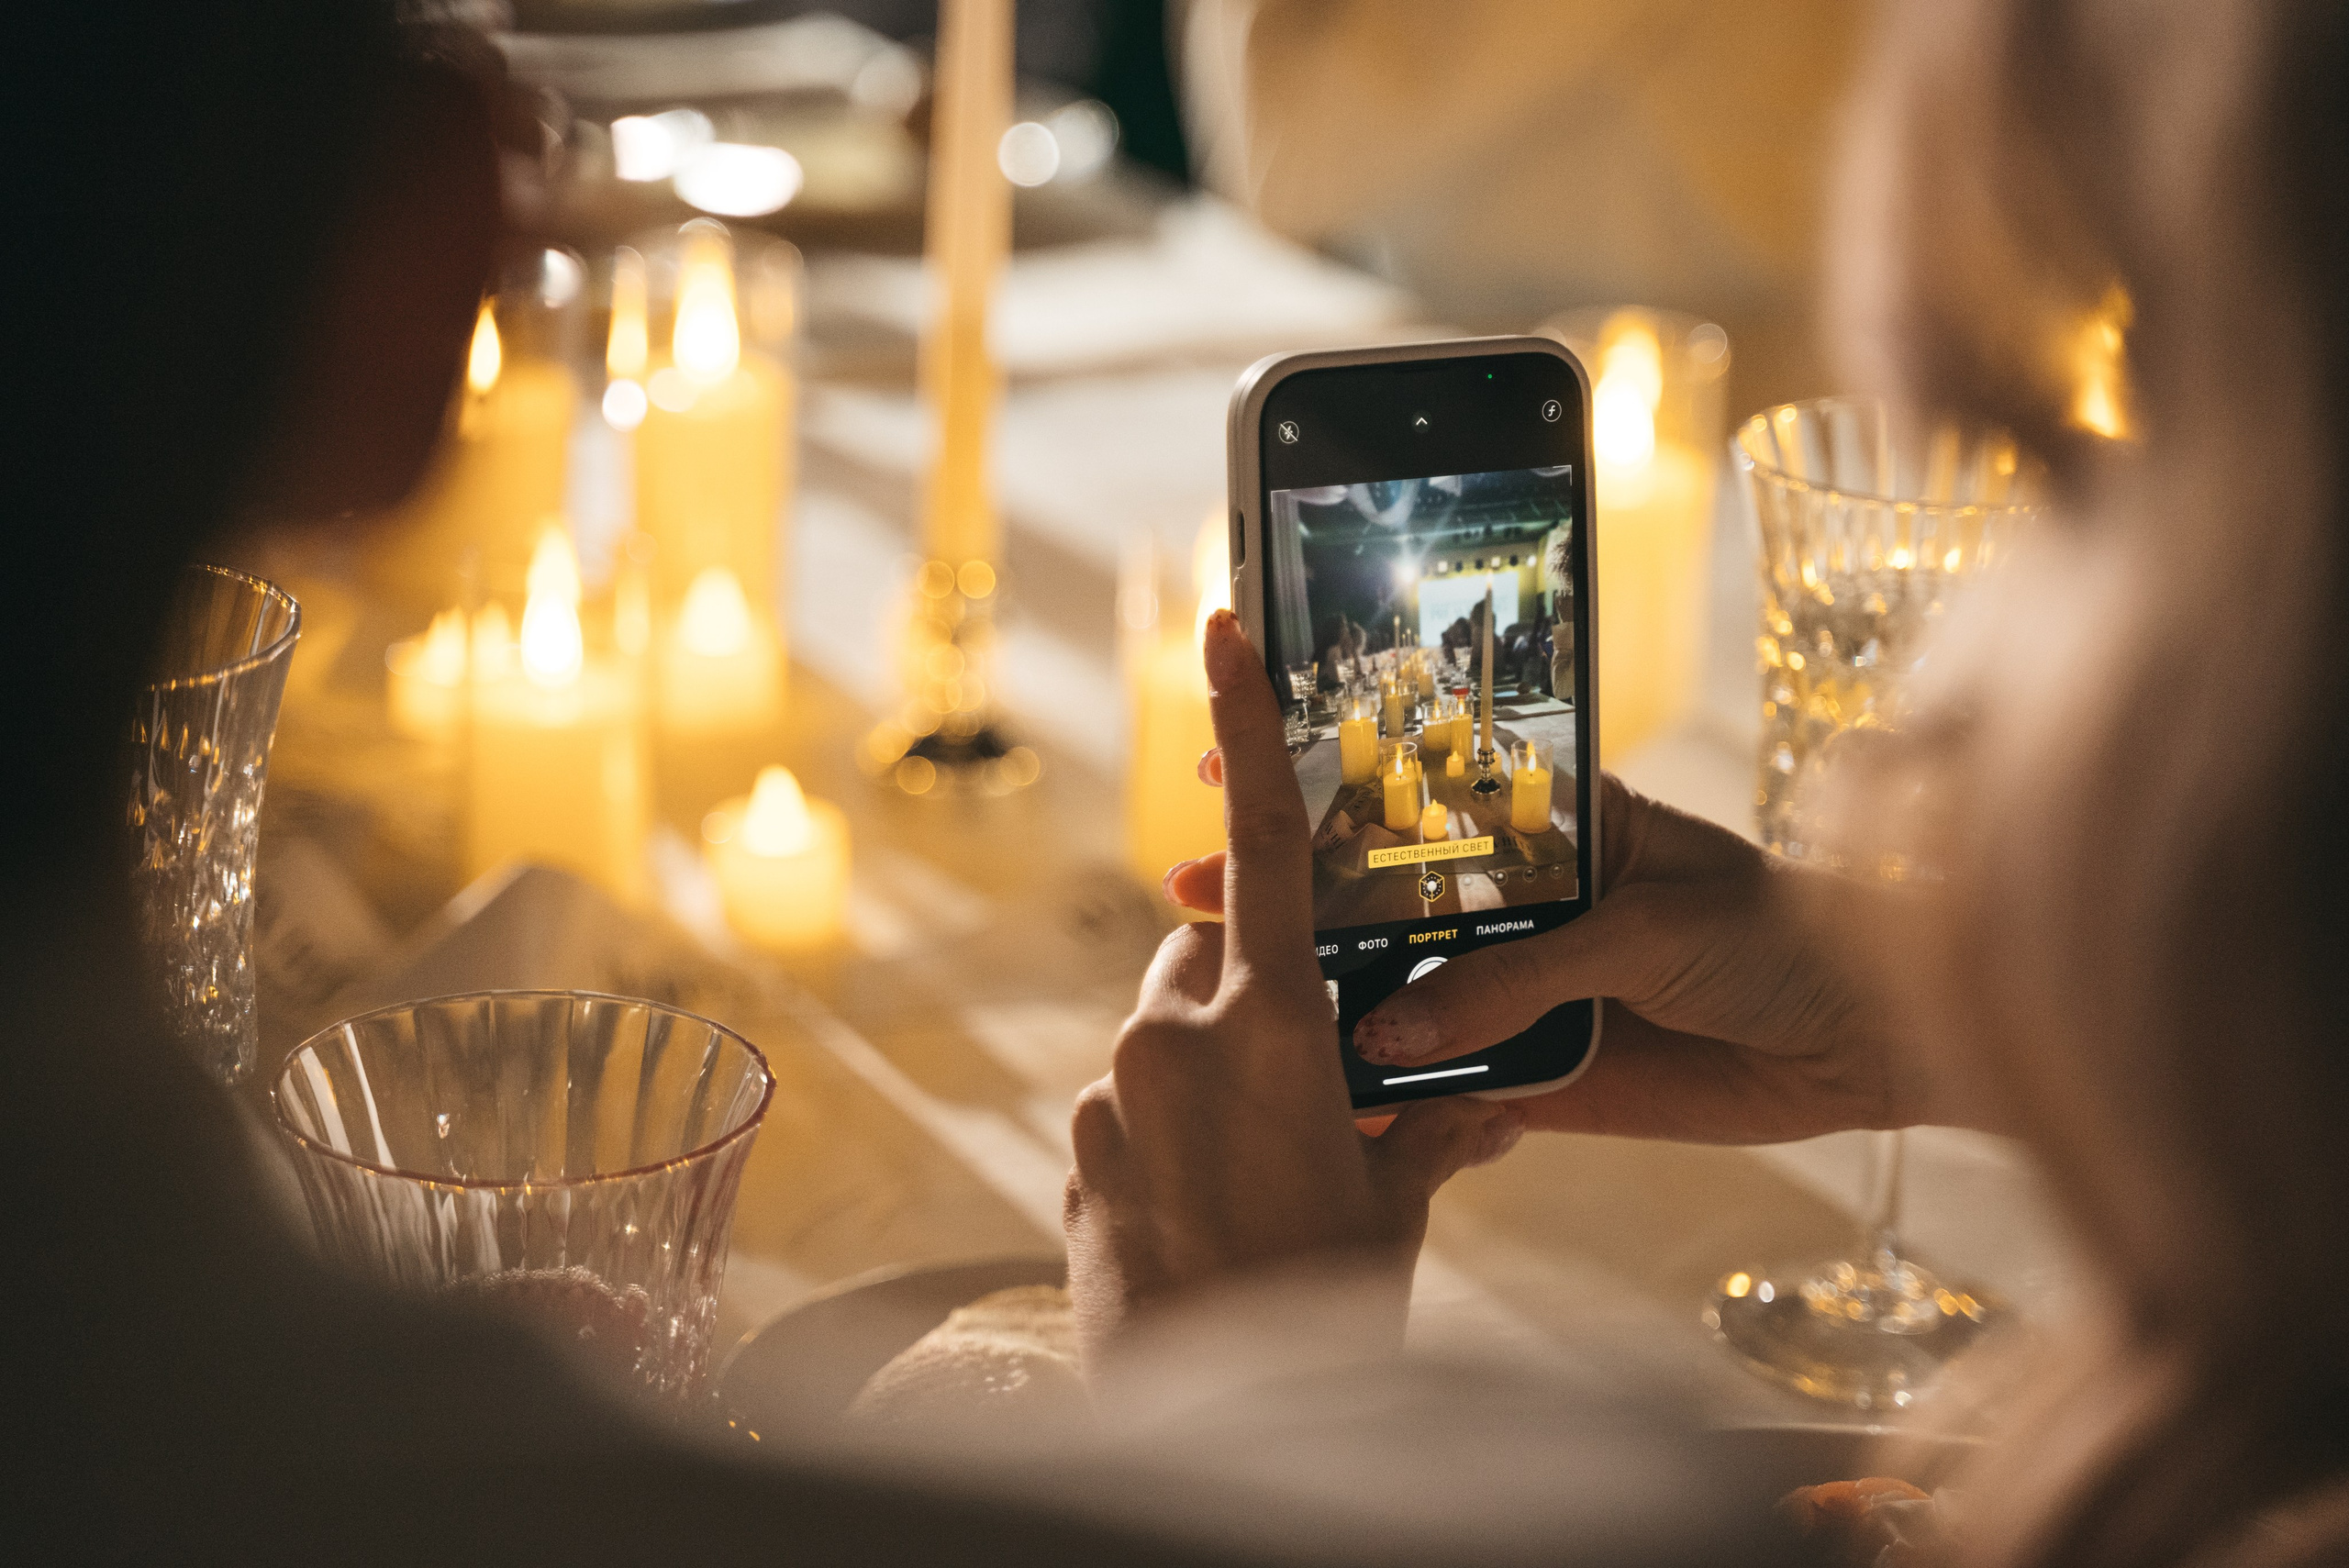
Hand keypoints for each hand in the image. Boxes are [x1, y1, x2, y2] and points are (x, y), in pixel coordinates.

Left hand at [1065, 612, 1521, 1365]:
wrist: (1214, 1425)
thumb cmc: (1325, 1309)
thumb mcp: (1397, 1212)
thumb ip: (1435, 1133)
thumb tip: (1491, 1104)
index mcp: (1271, 1031)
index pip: (1260, 847)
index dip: (1244, 729)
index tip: (1217, 626)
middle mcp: (1173, 1041)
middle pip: (1207, 960)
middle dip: (1252, 995)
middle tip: (1306, 1086)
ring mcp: (1111, 1098)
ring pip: (1164, 1037)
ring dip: (1208, 1075)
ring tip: (1258, 1173)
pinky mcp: (1074, 1153)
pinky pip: (1129, 1104)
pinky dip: (1167, 1130)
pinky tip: (1207, 1208)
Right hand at [1167, 772, 1926, 1144]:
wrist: (1866, 1042)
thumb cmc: (1778, 938)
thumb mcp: (1646, 930)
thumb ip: (1522, 977)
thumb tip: (1393, 1026)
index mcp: (1559, 822)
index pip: (1423, 790)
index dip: (1331, 778)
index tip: (1241, 763)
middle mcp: (1529, 901)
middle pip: (1388, 893)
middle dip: (1292, 890)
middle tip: (1193, 887)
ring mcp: (1529, 989)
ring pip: (1405, 988)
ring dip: (1325, 993)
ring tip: (1232, 991)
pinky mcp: (1545, 1075)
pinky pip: (1450, 1083)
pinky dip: (1390, 1095)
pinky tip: (1323, 1096)